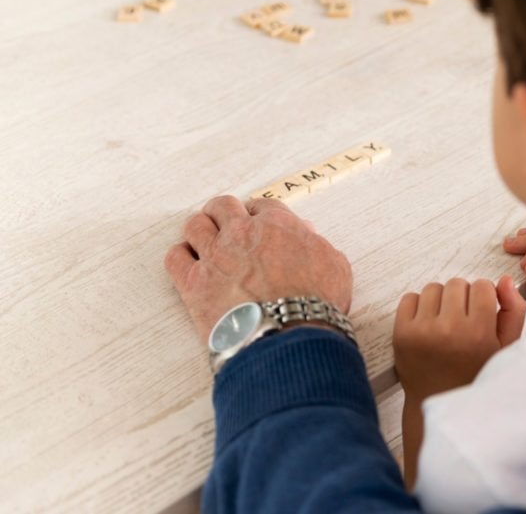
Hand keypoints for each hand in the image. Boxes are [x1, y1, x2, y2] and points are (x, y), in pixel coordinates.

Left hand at [164, 196, 353, 344]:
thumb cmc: (315, 303)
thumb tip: (306, 235)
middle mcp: (241, 233)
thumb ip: (317, 244)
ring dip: (201, 229)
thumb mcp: (334, 265)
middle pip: (222, 206)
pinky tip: (189, 262)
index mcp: (276, 225)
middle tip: (229, 225)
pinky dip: (181, 256)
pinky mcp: (193, 283)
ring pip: (195, 224)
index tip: (260, 223)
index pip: (262, 205)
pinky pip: (175, 257)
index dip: (260, 214)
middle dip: (226, 213)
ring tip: (206, 240)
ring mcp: (214, 256)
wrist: (288, 336)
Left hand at [393, 276, 525, 401]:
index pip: (483, 286)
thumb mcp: (505, 349)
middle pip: (458, 283)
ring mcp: (422, 331)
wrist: (436, 402)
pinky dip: (419, 306)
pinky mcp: (401, 333)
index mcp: (478, 334)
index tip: (481, 312)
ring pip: (434, 288)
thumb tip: (505, 280)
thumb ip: (513, 312)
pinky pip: (410, 297)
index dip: (484, 297)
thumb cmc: (472, 376)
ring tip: (445, 323)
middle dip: (462, 298)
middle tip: (462, 321)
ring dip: (440, 300)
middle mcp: (449, 330)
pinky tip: (428, 325)